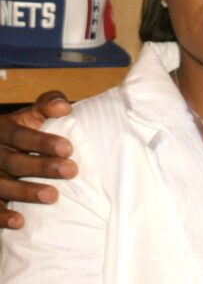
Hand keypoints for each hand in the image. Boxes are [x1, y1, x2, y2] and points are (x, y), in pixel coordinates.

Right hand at [0, 91, 76, 228]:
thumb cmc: (17, 132)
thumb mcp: (27, 116)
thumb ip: (46, 105)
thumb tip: (64, 107)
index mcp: (3, 130)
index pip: (21, 136)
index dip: (43, 142)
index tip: (68, 148)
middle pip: (15, 162)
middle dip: (42, 167)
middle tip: (71, 171)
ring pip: (2, 186)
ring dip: (26, 192)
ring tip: (53, 197)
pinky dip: (2, 216)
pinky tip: (19, 222)